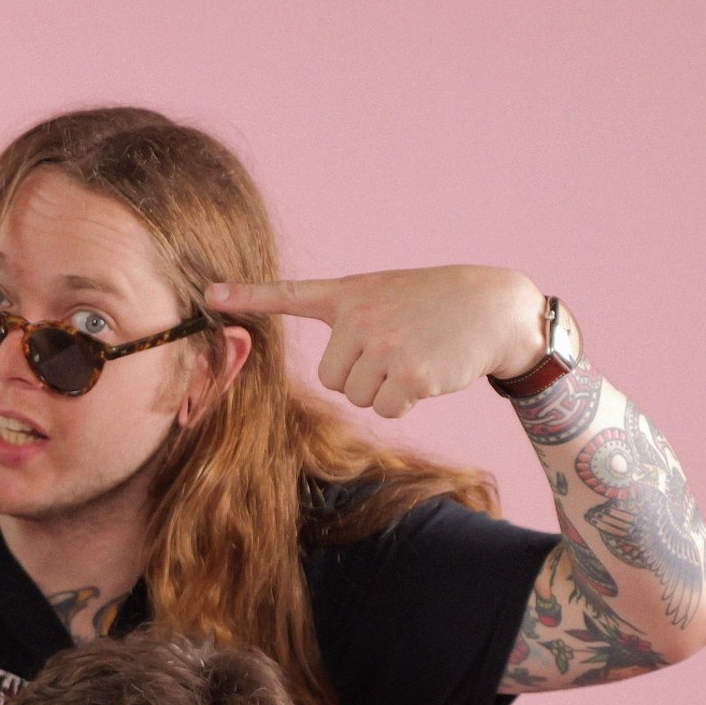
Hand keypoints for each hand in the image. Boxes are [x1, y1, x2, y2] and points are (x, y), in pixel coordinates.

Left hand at [207, 266, 544, 417]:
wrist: (495, 307)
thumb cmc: (437, 304)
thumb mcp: (388, 294)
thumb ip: (352, 320)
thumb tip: (335, 374)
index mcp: (349, 294)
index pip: (289, 294)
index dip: (247, 297)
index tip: (210, 296)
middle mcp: (359, 317)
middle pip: (332, 379)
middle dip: (362, 377)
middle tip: (396, 351)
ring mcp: (382, 345)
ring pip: (357, 398)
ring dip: (386, 391)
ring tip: (414, 358)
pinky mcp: (406, 373)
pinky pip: (386, 410)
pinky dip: (406, 403)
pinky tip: (427, 374)